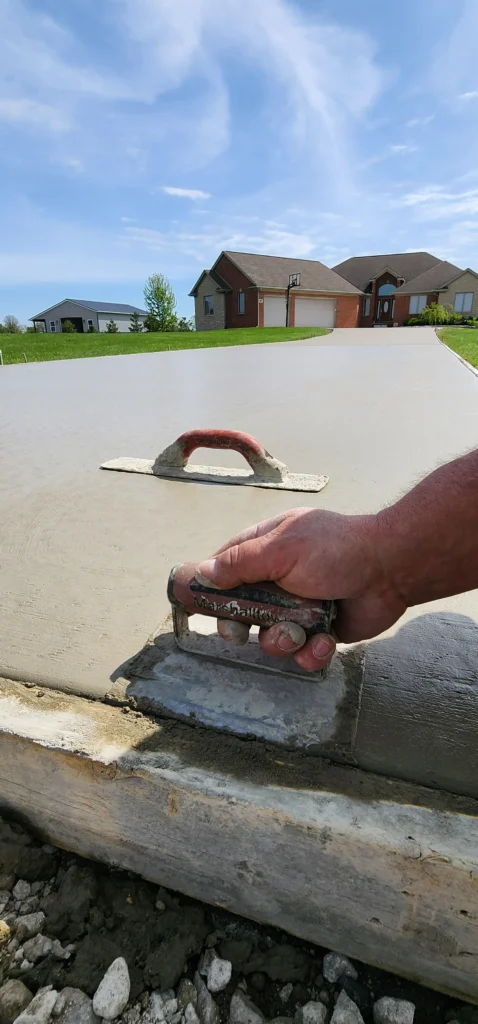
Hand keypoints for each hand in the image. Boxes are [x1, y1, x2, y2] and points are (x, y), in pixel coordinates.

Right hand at [197, 507, 405, 670]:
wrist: (390, 570)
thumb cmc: (336, 550)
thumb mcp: (282, 549)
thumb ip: (240, 563)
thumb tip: (203, 572)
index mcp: (265, 550)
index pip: (224, 570)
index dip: (212, 591)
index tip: (204, 608)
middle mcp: (277, 579)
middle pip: (240, 612)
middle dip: (242, 626)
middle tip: (243, 632)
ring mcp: (298, 607)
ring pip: (269, 638)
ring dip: (282, 640)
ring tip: (301, 632)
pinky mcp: (319, 631)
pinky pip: (302, 653)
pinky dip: (311, 652)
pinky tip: (324, 641)